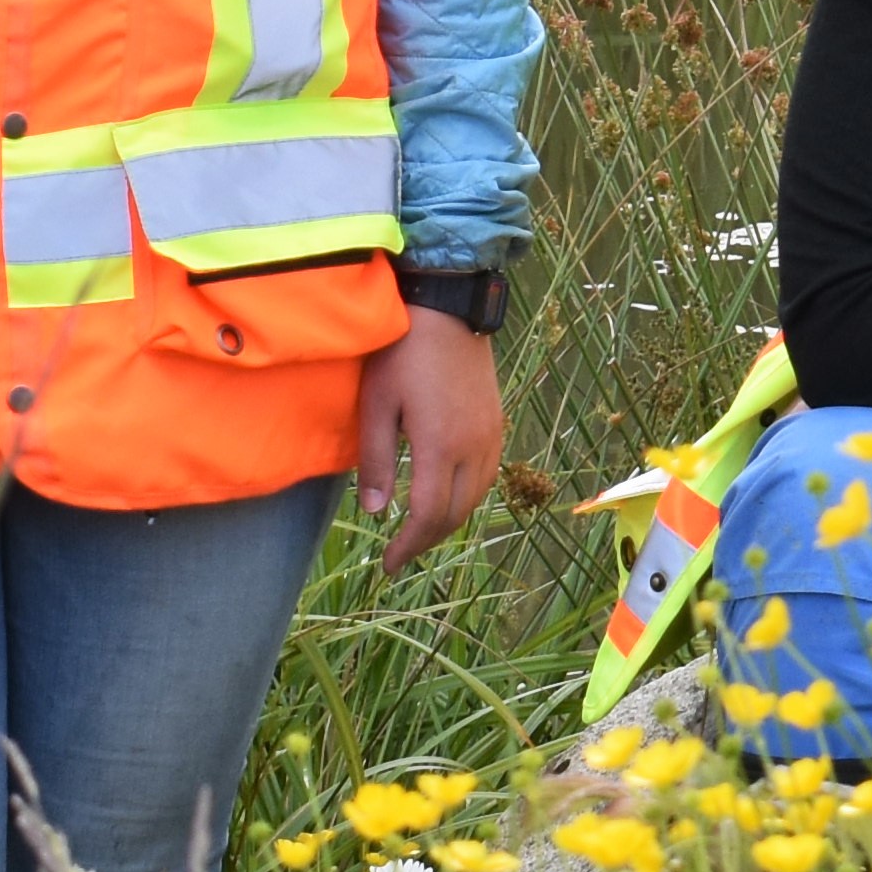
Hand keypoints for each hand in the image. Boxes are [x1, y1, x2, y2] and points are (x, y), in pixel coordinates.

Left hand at [353, 308, 505, 573]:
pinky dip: (466, 496)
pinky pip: (487, 475)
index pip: (427, 515)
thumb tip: (375, 512)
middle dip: (427, 540)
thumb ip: (375, 460)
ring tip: (421, 530)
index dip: (408, 546)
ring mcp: (490, 434)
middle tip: (400, 553)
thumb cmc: (402, 351)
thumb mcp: (376, 404)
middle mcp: (473, 447)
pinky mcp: (496, 421)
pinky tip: (448, 494)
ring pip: (476, 497)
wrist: (448, 306)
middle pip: (455, 514)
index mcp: (440, 447)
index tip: (387, 564)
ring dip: (448, 521)